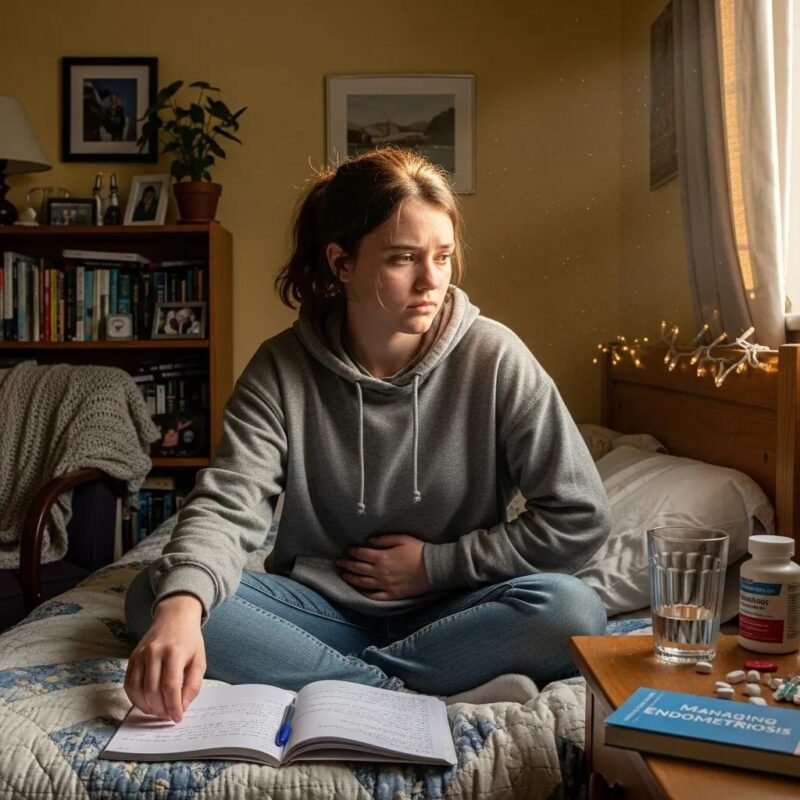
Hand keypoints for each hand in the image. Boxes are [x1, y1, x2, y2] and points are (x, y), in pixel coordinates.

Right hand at [124, 593, 205, 721]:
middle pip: (152, 690)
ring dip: (147, 707)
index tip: (178, 718)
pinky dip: (136, 699)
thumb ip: (193, 685)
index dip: (173, 706)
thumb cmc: (189, 641)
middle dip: (161, 709)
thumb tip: (182, 707)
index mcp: (174, 652)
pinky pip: (129, 684)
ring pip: (138, 689)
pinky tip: (147, 704)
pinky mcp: (132, 658)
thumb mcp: (199, 660)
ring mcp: (140, 654)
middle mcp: (154, 652)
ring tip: (159, 712)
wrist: (174, 617)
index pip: (170, 686)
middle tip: (168, 717)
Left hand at [336, 534, 430, 599]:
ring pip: (363, 583)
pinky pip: (375, 596)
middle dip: (347, 565)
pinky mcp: (392, 594)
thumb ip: (384, 539)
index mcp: (382, 557)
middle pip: (358, 569)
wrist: (434, 568)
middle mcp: (380, 572)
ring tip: (344, 575)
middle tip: (339, 562)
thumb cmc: (418, 550)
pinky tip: (359, 591)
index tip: (347, 549)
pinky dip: (365, 594)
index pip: (361, 554)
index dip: (352, 551)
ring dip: (351, 578)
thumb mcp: (402, 538)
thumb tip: (368, 541)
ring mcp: (385, 585)